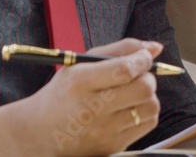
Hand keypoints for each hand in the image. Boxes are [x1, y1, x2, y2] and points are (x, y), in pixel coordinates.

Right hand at [0, 38, 163, 156]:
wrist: (39, 133)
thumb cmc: (65, 93)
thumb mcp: (82, 64)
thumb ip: (121, 50)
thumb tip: (156, 48)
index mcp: (80, 82)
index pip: (125, 70)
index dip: (143, 60)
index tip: (144, 58)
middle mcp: (90, 109)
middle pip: (144, 88)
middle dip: (147, 77)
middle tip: (137, 76)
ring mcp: (102, 131)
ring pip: (151, 107)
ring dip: (148, 96)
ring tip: (130, 94)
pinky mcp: (112, 146)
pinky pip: (147, 124)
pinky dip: (144, 113)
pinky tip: (127, 110)